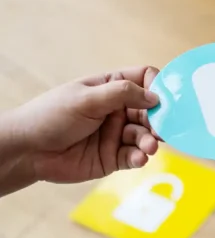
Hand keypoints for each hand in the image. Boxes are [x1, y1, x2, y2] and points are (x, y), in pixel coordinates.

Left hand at [0, 67, 161, 191]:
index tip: (165, 100)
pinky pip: (135, 156)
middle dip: (160, 119)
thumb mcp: (86, 98)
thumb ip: (122, 94)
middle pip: (152, 110)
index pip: (145, 80)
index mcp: (111, 88)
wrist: (26, 151)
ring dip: (150, 141)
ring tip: (148, 147)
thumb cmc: (49, 116)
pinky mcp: (113, 157)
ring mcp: (116, 134)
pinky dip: (140, 157)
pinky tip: (139, 158)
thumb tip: (156, 97)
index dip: (158, 87)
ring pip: (146, 135)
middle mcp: (118, 110)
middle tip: (162, 130)